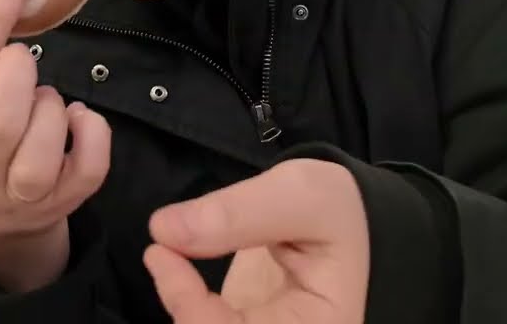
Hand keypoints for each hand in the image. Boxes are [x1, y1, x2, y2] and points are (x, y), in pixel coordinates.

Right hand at [0, 0, 111, 291]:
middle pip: (1, 120)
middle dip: (22, 76)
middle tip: (23, 63)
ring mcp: (21, 194)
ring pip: (42, 149)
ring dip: (52, 107)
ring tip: (47, 102)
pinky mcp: (63, 203)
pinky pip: (89, 167)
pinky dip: (92, 132)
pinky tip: (79, 119)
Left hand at [144, 159, 370, 323]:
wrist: (346, 219)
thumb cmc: (334, 209)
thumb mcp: (300, 196)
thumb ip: (238, 213)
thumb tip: (164, 231)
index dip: (189, 308)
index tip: (161, 253)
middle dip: (184, 310)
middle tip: (161, 255)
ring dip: (179, 305)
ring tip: (166, 257)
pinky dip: (180, 300)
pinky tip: (171, 266)